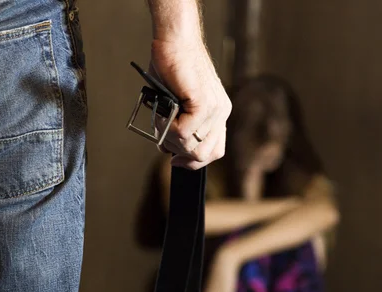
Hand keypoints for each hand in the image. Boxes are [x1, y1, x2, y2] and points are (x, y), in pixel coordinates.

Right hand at [148, 38, 230, 169]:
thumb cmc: (172, 68)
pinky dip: (167, 128)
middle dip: (178, 152)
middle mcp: (221, 113)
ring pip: (191, 146)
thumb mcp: (177, 104)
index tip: (174, 158)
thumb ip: (178, 127)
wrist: (175, 41)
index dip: (193, 160)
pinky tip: (162, 113)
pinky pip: (184, 133)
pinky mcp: (204, 104)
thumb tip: (167, 149)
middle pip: (203, 155)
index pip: (214, 151)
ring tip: (160, 119)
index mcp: (218, 114)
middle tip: (163, 138)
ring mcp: (215, 110)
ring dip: (169, 137)